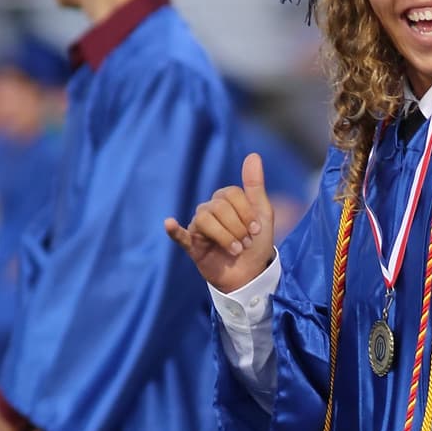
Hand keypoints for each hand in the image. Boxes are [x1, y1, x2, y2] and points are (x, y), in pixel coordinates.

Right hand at [166, 152, 274, 292]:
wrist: (251, 275)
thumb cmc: (256, 243)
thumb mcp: (262, 214)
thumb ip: (255, 186)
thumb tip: (253, 155)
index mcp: (225, 200)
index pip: (230, 194)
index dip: (245, 212)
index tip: (256, 229)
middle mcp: (209, 210)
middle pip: (218, 206)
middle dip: (237, 227)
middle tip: (246, 243)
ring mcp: (199, 228)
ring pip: (205, 219)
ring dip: (224, 236)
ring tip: (235, 250)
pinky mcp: (192, 246)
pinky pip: (180, 235)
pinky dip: (174, 230)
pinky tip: (169, 224)